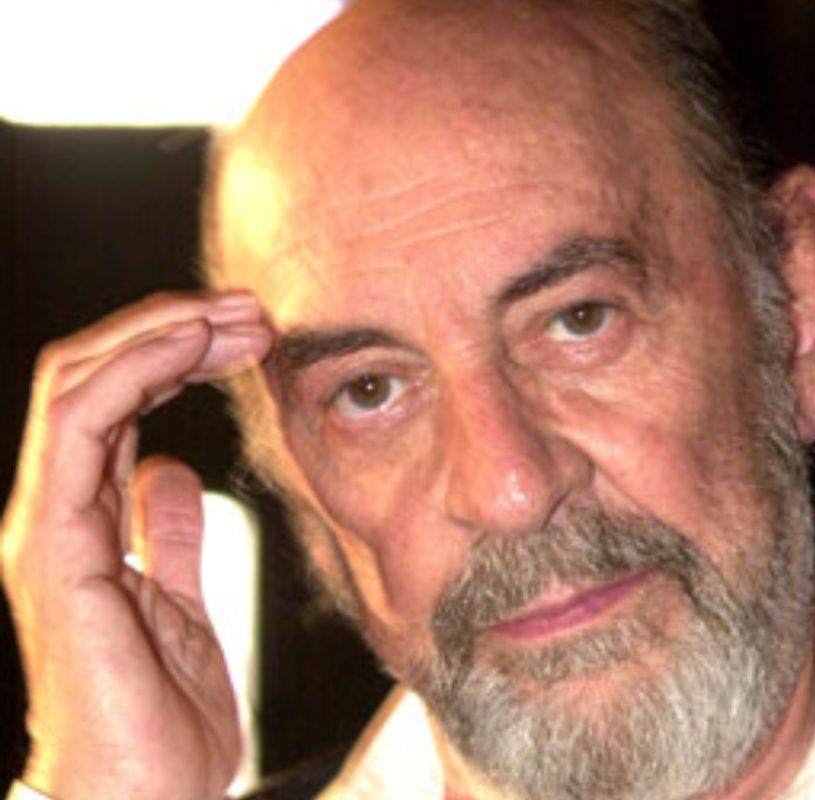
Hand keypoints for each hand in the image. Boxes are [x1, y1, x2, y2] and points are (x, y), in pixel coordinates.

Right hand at [1, 292, 272, 799]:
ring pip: (78, 384)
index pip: (115, 404)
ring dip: (158, 334)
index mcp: (86, 522)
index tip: (249, 335)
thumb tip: (172, 471)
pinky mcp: (53, 546)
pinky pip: (80, 428)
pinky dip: (134, 371)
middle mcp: (57, 513)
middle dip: (171, 330)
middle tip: (249, 310)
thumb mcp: (180, 602)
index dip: (175, 355)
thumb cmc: (158, 719)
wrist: (138, 798)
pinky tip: (191, 346)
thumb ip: (168, 535)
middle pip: (94, 379)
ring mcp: (48, 526)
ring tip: (233, 316)